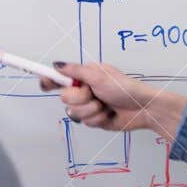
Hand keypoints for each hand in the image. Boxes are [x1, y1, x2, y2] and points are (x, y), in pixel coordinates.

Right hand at [39, 62, 186, 138]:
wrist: (142, 109)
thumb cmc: (124, 88)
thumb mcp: (99, 76)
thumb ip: (76, 71)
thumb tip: (56, 64)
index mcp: (83, 76)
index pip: (60, 77)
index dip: (49, 80)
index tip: (44, 83)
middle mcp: (84, 90)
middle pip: (65, 98)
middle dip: (81, 98)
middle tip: (95, 94)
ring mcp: (88, 105)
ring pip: (74, 112)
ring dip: (91, 110)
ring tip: (105, 105)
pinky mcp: (94, 119)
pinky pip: (85, 122)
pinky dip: (97, 119)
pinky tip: (108, 114)